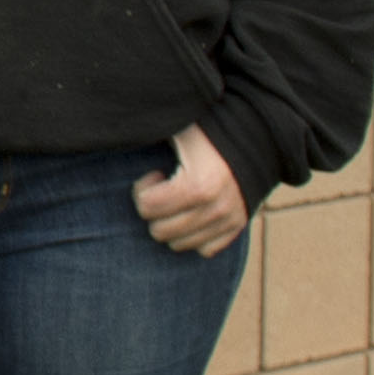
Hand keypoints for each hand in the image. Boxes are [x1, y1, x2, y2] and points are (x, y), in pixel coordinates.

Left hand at [136, 126, 249, 256]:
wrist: (253, 135)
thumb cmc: (204, 131)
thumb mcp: (177, 128)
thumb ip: (148, 129)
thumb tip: (120, 125)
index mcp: (200, 184)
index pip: (147, 207)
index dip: (142, 190)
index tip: (156, 174)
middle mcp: (218, 208)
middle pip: (160, 232)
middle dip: (154, 210)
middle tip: (165, 188)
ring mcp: (230, 220)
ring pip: (179, 244)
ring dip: (171, 223)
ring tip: (180, 197)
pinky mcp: (238, 227)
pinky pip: (204, 249)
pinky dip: (193, 234)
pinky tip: (194, 209)